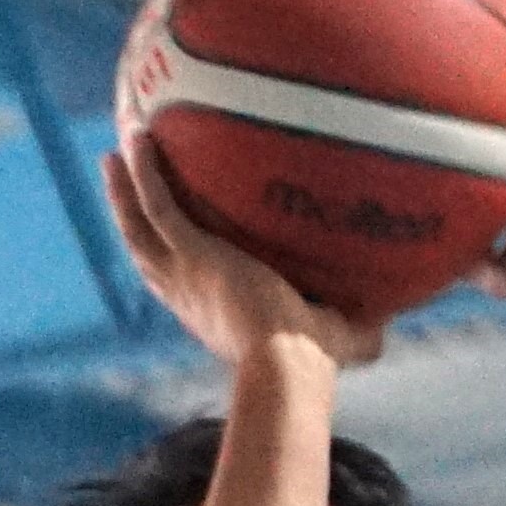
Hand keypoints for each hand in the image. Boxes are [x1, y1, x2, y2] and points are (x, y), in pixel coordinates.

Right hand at [106, 141, 383, 372]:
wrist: (288, 366)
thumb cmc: (312, 365)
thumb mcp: (338, 342)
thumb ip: (361, 333)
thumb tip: (390, 329)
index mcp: (211, 312)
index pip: (180, 281)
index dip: (168, 257)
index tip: (167, 236)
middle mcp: (187, 294)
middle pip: (144, 247)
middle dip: (128, 214)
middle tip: (120, 179)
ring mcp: (184, 274)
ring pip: (138, 225)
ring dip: (122, 190)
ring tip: (115, 154)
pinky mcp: (191, 254)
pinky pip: (158, 204)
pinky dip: (143, 173)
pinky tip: (139, 139)